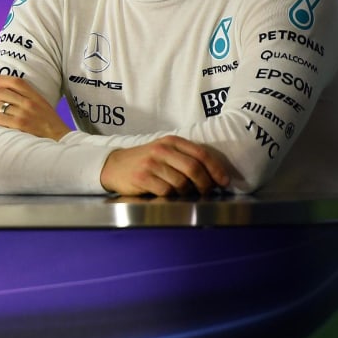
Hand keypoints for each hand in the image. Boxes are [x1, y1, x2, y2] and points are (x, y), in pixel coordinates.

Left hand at [0, 76, 68, 140]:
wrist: (63, 144)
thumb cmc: (51, 129)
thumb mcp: (44, 109)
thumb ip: (29, 102)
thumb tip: (6, 100)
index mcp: (36, 97)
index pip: (15, 82)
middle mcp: (30, 103)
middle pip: (0, 92)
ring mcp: (25, 114)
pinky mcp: (20, 126)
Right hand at [99, 136, 231, 196]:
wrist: (114, 166)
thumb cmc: (145, 161)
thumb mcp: (165, 152)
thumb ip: (186, 158)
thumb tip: (214, 177)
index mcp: (171, 141)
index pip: (201, 154)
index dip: (216, 170)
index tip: (223, 182)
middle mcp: (161, 149)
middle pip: (194, 169)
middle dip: (205, 184)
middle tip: (206, 192)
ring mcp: (151, 163)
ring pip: (181, 183)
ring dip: (187, 192)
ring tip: (184, 194)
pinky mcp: (142, 177)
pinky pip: (166, 191)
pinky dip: (171, 196)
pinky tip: (167, 194)